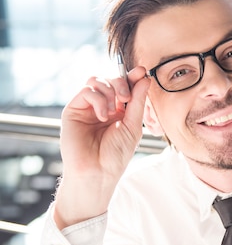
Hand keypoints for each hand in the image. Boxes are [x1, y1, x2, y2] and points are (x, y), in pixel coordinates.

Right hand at [55, 68, 150, 227]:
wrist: (97, 172)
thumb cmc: (115, 156)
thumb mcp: (133, 127)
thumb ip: (138, 102)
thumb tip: (144, 77)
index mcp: (119, 112)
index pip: (125, 87)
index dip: (133, 77)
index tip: (142, 72)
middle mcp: (103, 108)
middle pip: (111, 79)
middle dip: (121, 83)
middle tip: (126, 98)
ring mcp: (88, 108)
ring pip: (97, 81)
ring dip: (109, 90)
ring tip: (114, 110)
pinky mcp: (74, 110)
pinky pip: (86, 91)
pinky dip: (98, 99)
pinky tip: (102, 116)